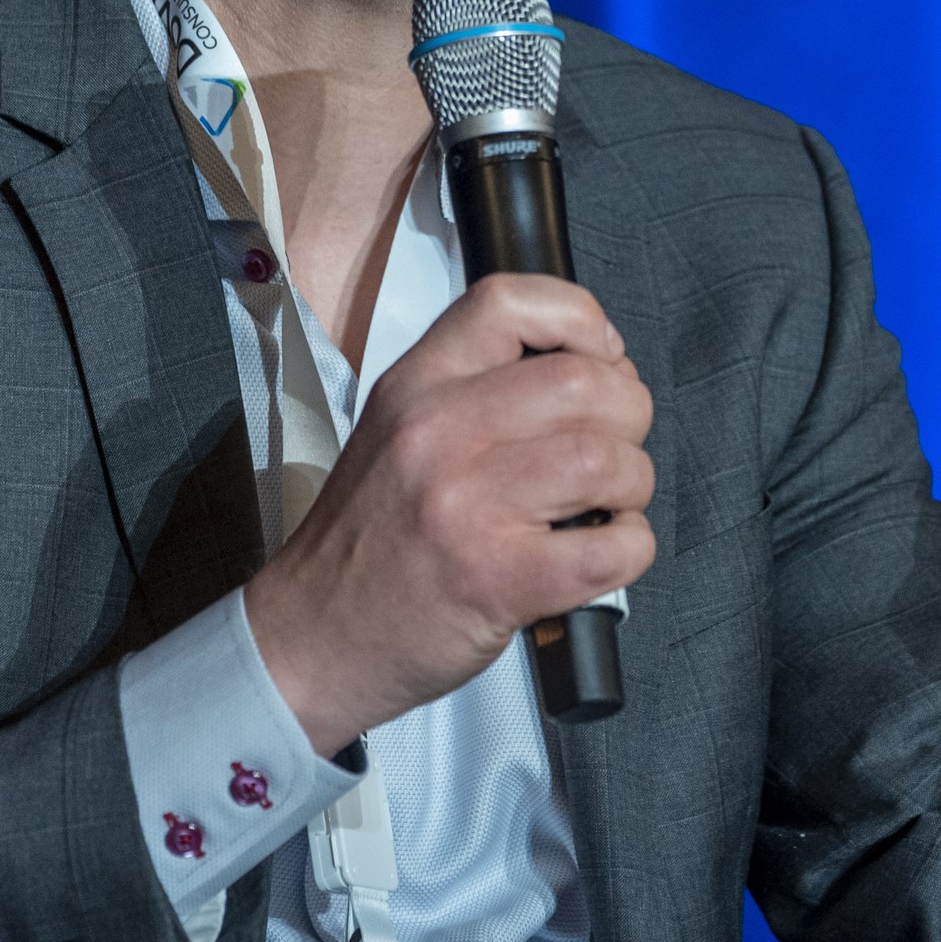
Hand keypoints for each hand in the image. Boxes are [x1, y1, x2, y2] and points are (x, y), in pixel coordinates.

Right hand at [243, 274, 656, 752]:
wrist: (309, 639)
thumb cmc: (367, 542)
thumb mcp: (396, 431)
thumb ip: (476, 390)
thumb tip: (593, 372)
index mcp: (415, 387)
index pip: (511, 302)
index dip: (581, 320)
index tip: (601, 357)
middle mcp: (438, 433)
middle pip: (586, 382)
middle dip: (628, 414)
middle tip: (612, 447)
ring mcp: (468, 506)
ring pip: (608, 460)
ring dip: (631, 484)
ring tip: (606, 506)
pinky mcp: (498, 579)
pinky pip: (612, 546)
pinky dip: (630, 548)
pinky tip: (602, 553)